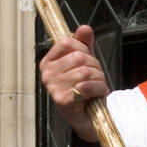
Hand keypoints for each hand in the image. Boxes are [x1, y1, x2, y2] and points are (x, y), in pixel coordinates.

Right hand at [38, 25, 108, 143]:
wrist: (87, 118)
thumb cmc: (84, 90)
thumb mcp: (85, 63)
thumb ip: (84, 44)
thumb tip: (84, 28)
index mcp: (48, 62)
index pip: (67, 42)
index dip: (84, 48)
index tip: (87, 61)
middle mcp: (47, 74)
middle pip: (79, 56)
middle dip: (95, 66)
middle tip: (96, 78)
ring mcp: (53, 87)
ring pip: (85, 71)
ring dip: (99, 79)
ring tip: (97, 87)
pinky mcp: (63, 100)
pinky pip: (87, 86)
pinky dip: (99, 89)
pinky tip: (97, 94)